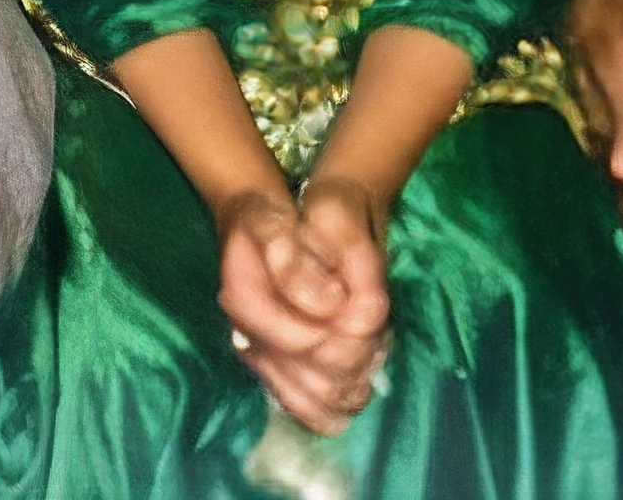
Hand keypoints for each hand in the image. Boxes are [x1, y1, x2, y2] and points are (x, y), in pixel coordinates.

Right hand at [214, 187, 383, 432]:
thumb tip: (330, 304)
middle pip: (302, 376)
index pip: (297, 340)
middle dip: (346, 366)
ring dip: (342, 391)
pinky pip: (299, 400)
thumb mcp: (275, 222)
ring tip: (371, 375)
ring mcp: (260, 354)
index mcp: (244, 302)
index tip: (368, 321)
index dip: (338, 337)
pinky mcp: (272, 364)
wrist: (252, 226)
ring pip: (302, 397)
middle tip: (378, 348)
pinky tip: (357, 392)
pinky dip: (330, 403)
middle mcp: (247, 336)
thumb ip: (294, 261)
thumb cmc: (266, 219)